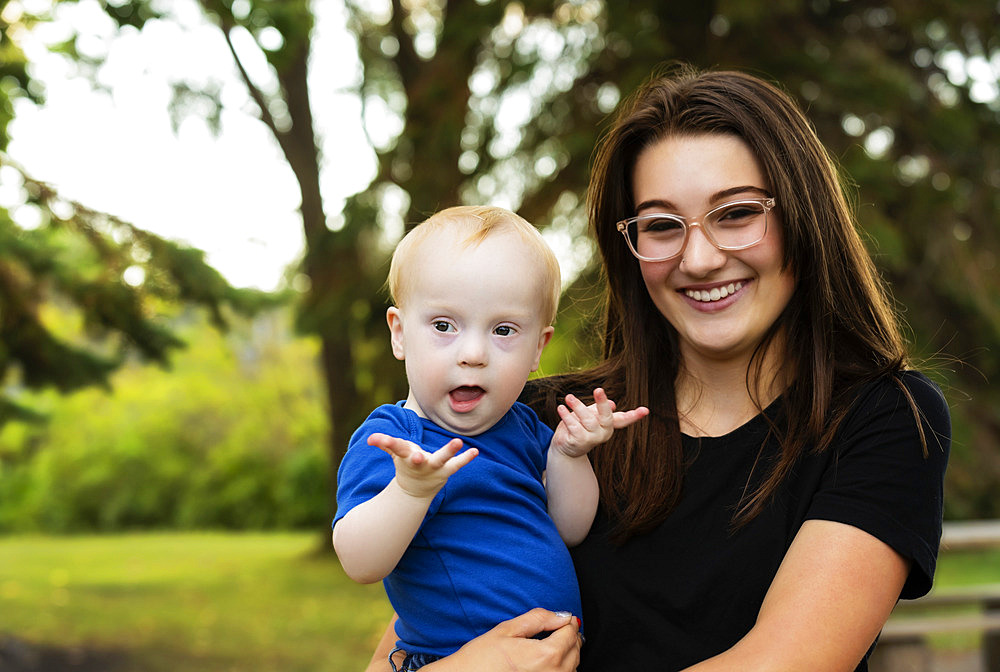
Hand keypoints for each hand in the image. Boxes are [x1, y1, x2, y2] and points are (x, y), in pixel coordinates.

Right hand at [367, 433, 477, 498]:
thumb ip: (386, 444)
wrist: (415, 491)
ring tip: (458, 441)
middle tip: (417, 456)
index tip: (373, 439)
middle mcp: (419, 463)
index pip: (395, 447)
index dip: (384, 442)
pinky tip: (475, 451)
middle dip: (416, 458)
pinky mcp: (445, 471)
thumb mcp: (397, 455)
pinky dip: (465, 459)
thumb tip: (371, 438)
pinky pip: (456, 465)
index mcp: (405, 457)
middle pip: (417, 459)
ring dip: (449, 451)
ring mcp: (433, 468)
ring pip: (441, 460)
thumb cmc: (406, 465)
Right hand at [424, 608, 581, 671]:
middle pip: (575, 651)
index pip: (570, 633)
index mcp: (545, 656)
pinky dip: (560, 669)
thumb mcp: (508, 630)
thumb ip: (538, 619)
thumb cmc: (481, 659)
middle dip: (569, 637)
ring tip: (551, 644)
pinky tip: (546, 663)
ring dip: (567, 654)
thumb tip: (562, 615)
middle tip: (558, 628)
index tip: (563, 618)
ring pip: (572, 668)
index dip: (567, 622)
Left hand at [550, 388, 648, 458]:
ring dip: (577, 406)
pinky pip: (573, 426)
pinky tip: (561, 408)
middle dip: (602, 403)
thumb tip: (614, 404)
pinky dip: (566, 416)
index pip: (624, 419)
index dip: (634, 416)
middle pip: (606, 417)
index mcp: (608, 425)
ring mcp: (592, 439)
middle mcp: (603, 433)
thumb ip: (598, 410)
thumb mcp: (589, 416)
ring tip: (568, 397)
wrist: (565, 448)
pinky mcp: (579, 442)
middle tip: (598, 389)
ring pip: (587, 419)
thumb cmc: (578, 427)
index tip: (646, 410)